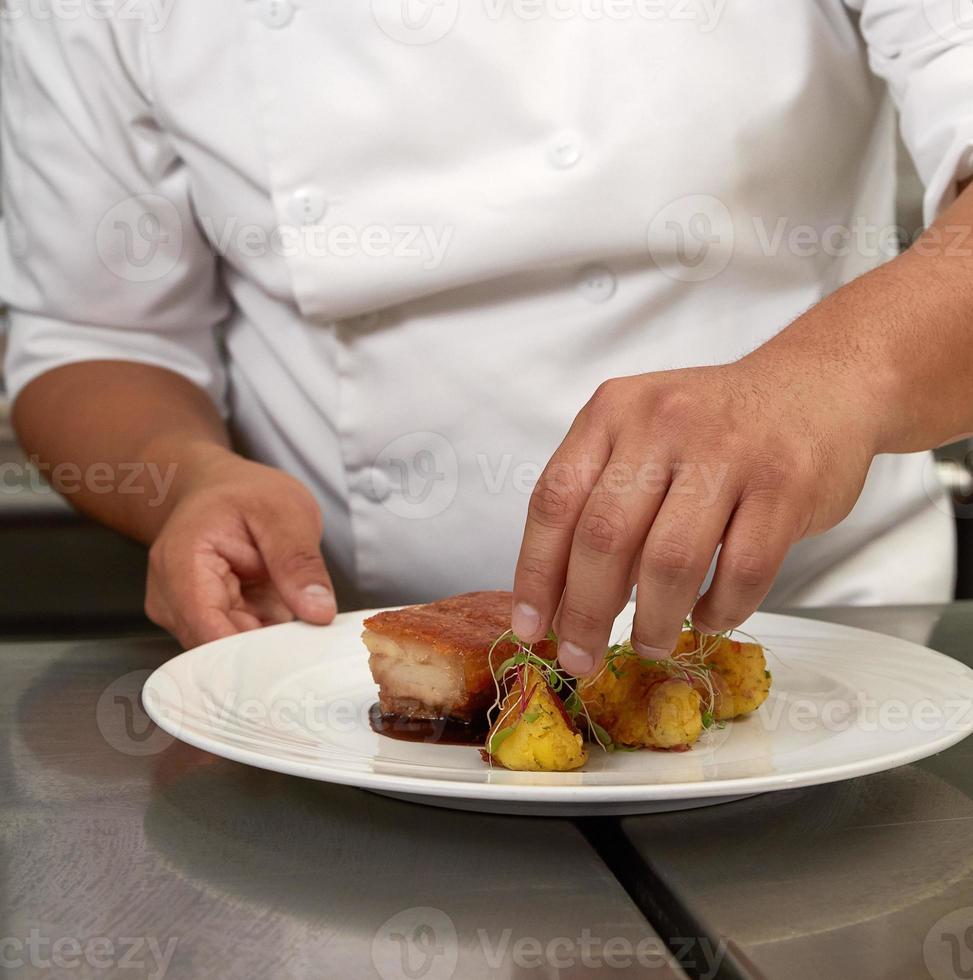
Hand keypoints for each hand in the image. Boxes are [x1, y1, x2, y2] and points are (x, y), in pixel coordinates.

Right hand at [145, 450, 335, 647]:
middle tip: (310, 632)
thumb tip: (319, 611)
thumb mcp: (285, 512)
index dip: (250, 652)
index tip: (294, 655)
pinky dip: (263, 636)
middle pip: (216, 648)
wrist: (219, 490)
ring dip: (266, 643)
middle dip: (264, 649)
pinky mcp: (202, 622)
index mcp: (182, 563)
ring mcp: (183, 613)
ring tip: (292, 609)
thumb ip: (298, 561)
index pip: (208, 630)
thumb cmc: (244, 495)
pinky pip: (235, 645)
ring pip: (228, 653)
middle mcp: (171, 596)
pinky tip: (279, 612)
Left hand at [511, 361, 877, 674]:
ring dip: (651, 620)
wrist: (816, 386)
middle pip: (604, 538)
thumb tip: (560, 598)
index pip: (554, 501)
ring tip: (648, 641)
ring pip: (669, 562)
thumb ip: (599, 498)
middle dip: (585, 614)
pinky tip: (707, 616)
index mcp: (612, 411)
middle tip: (582, 658)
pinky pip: (742, 572)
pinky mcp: (785, 486)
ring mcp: (727, 452)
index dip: (536, 574)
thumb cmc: (713, 427)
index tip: (529, 628)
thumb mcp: (640, 434)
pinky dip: (719, 610)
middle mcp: (663, 423)